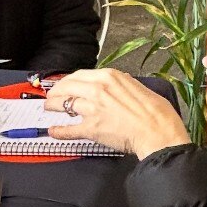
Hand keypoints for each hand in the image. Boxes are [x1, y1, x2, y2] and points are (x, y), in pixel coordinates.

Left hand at [44, 69, 189, 159]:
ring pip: (65, 104)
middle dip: (57, 91)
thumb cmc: (155, 111)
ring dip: (54, 106)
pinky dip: (59, 131)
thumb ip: (125, 83)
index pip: (80, 75)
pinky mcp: (91, 128)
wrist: (158, 131)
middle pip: (68, 87)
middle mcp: (97, 89)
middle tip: (52, 96)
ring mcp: (92, 108)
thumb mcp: (139, 87)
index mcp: (110, 76)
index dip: (68, 81)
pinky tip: (53, 132)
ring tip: (49, 108)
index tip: (64, 84)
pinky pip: (69, 129)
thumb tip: (121, 80)